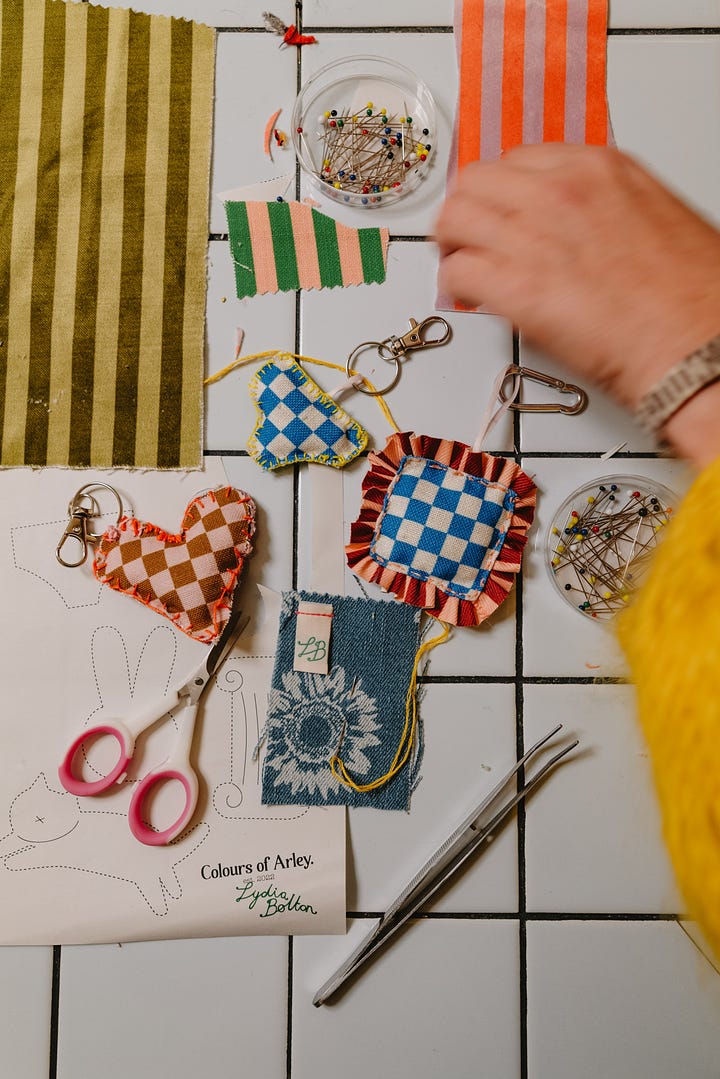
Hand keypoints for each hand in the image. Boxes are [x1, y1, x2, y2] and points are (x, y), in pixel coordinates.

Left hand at [435, 145, 719, 462]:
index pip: (517, 160)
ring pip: (454, 219)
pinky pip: (457, 272)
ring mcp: (532, 236)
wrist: (692, 341)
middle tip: (469, 237)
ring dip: (452, 243)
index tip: (501, 212)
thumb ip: (597, 207)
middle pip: (476, 182)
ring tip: (462, 264)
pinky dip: (456, 285)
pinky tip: (472, 296)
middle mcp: (557, 192)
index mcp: (595, 168)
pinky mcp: (515, 288)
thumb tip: (564, 226)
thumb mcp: (648, 215)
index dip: (502, 192)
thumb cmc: (685, 295)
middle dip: (468, 211)